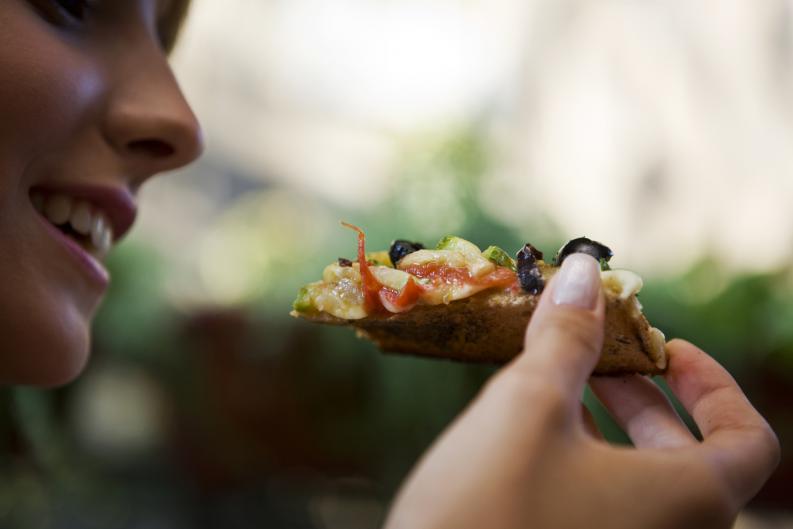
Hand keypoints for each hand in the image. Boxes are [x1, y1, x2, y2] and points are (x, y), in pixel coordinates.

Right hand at [385, 254, 779, 528]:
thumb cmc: (487, 508)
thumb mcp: (527, 408)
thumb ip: (565, 339)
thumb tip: (584, 273)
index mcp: (685, 502)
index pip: (748, 439)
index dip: (713, 382)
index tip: (663, 347)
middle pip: (691, 458)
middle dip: (644, 395)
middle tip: (596, 357)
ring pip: (643, 484)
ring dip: (609, 426)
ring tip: (556, 384)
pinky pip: (607, 509)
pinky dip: (585, 462)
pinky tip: (531, 436)